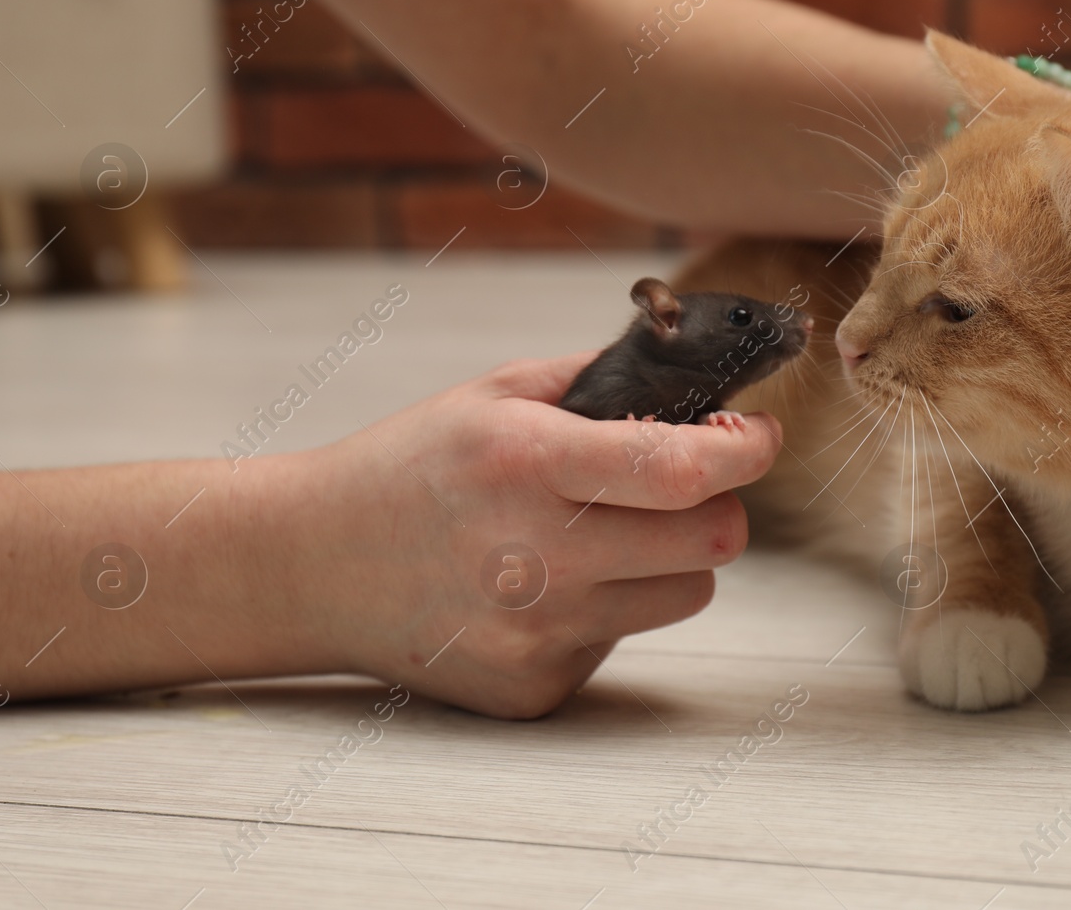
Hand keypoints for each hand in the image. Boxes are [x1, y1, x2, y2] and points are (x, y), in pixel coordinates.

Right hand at [297, 353, 780, 718]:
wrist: (312, 565)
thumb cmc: (410, 468)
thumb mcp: (495, 394)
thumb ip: (602, 381)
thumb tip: (704, 384)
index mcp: (528, 464)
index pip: (685, 468)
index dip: (746, 449)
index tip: (758, 435)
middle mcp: (537, 557)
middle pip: (712, 544)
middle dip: (718, 505)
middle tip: (685, 487)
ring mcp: (535, 633)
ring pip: (684, 596)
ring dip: (668, 560)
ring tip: (601, 536)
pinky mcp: (534, 688)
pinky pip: (622, 641)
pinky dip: (605, 608)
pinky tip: (542, 587)